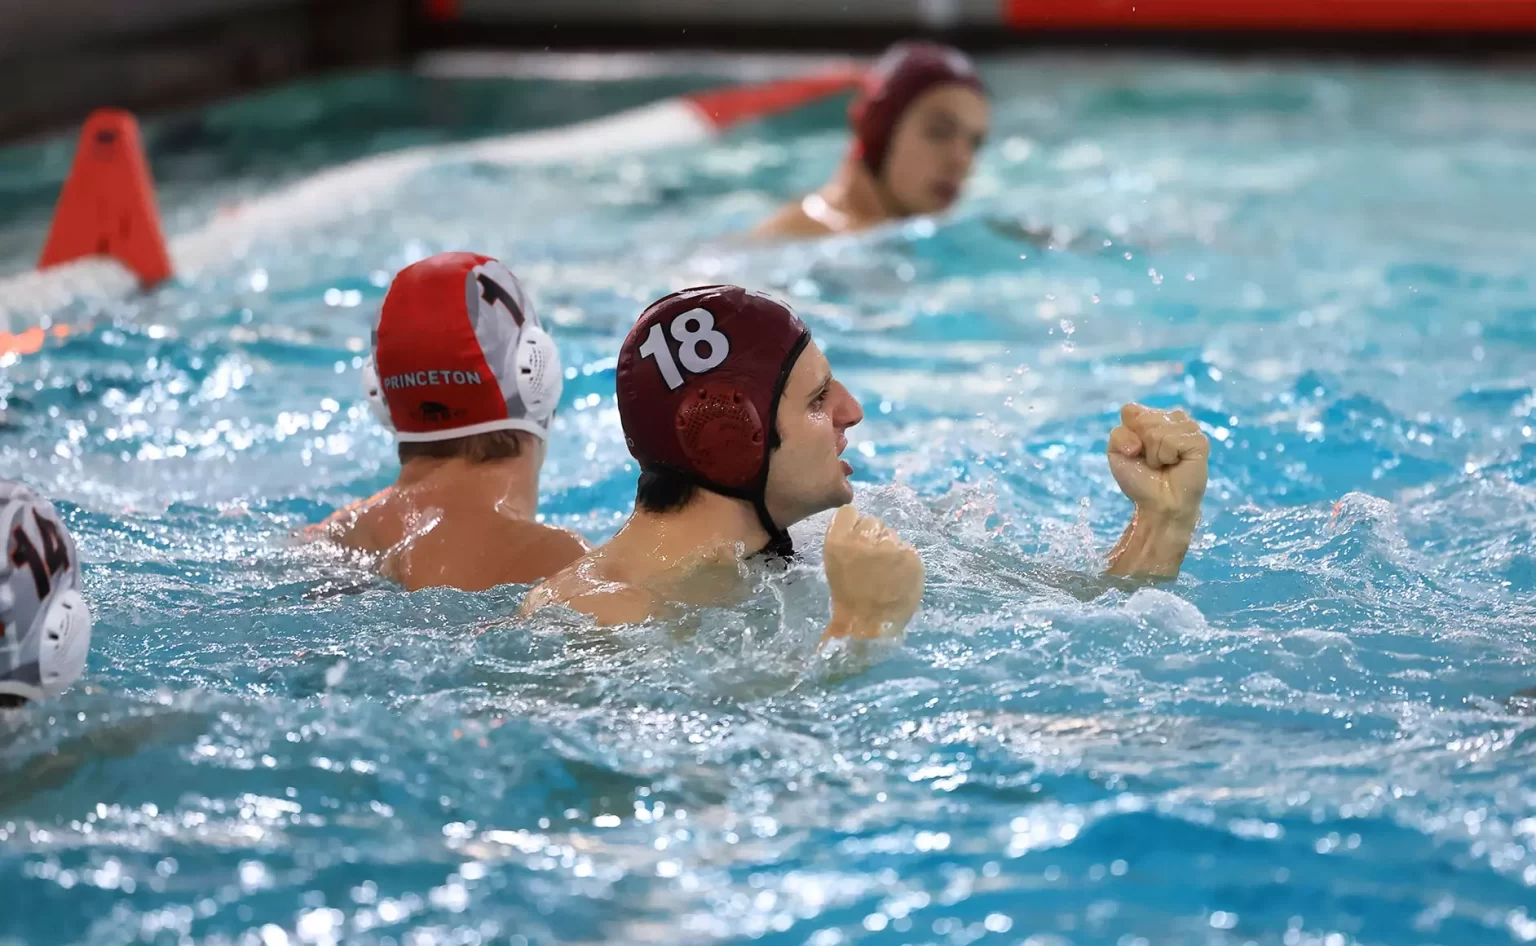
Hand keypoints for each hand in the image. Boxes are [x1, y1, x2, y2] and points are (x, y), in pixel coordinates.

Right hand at [822, 505, 924, 640]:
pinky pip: (907, 548)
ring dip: (890, 548)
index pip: (850, 512)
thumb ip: (845, 541)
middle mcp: (864, 538)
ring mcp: (890, 546)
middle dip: (873, 537)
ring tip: (887, 572)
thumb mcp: (834, 565)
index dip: (855, 524)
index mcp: (838, 541)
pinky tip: (899, 577)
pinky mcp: (911, 556)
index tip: (856, 539)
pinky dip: (904, 561)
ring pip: (892, 534)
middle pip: (873, 521)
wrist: (869, 626)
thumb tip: (860, 527)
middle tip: (873, 560)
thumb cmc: (847, 598)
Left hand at [1107, 404, 1208, 522]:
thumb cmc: (1140, 480)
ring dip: (1154, 454)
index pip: (1131, 410)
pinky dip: (1167, 456)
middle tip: (1152, 462)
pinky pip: (1172, 440)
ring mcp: (1188, 428)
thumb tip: (1142, 437)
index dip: (1128, 435)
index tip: (1135, 452)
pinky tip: (1175, 464)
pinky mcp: (1200, 440)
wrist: (1158, 504)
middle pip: (1142, 419)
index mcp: (1154, 417)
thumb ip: (1118, 434)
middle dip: (1141, 446)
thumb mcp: (1117, 454)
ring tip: (1164, 464)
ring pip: (1156, 430)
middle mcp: (1172, 418)